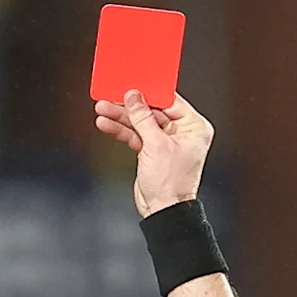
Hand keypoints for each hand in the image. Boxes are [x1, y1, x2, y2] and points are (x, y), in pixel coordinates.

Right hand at [97, 88, 212, 216]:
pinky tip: (106, 124)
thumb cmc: (170, 183)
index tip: (132, 85)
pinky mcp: (152, 150)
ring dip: (121, 118)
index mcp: (194, 126)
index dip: (149, 93)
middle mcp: (182, 132)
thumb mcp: (155, 145)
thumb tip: (134, 97)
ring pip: (141, 123)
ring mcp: (166, 141)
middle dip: (130, 107)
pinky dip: (122, 131)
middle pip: (152, 111)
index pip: (170, 101)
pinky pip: (136, 135)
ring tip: (102, 111)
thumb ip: (143, 118)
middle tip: (111, 97)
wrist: (163, 211)